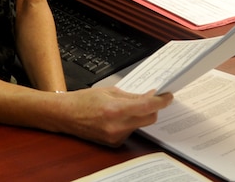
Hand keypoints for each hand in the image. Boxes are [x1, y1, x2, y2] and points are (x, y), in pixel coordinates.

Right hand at [53, 86, 172, 145]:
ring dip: (141, 115)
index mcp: (115, 109)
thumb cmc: (84, 100)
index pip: (148, 106)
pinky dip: (131, 123)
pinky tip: (121, 116)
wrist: (65, 115)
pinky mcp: (113, 143)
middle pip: (149, 119)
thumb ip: (132, 95)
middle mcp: (116, 126)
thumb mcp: (109, 91)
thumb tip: (150, 95)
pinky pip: (131, 131)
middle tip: (153, 98)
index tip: (168, 96)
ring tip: (129, 106)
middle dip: (154, 108)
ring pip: (141, 125)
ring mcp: (115, 137)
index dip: (162, 101)